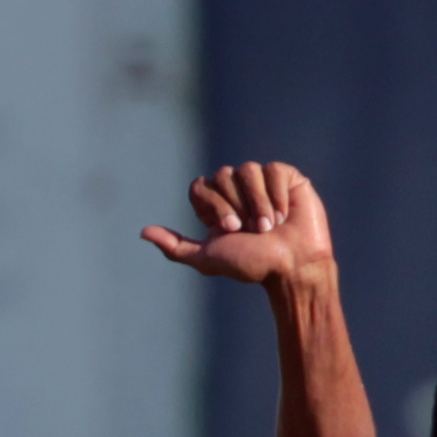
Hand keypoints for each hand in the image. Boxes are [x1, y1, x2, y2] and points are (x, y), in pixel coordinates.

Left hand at [141, 163, 335, 286]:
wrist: (293, 266)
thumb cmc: (254, 265)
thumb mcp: (208, 258)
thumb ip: (176, 246)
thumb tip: (143, 232)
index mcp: (216, 205)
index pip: (201, 186)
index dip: (214, 205)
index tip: (230, 230)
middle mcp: (236, 190)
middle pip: (222, 175)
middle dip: (236, 205)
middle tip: (251, 231)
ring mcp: (261, 181)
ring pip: (247, 170)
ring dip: (258, 203)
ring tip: (270, 226)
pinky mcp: (285, 177)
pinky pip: (272, 169)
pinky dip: (276, 194)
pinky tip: (284, 213)